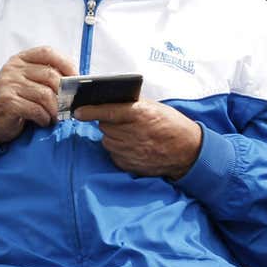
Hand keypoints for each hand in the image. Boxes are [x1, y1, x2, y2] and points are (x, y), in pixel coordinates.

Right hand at [0, 47, 78, 144]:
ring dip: (55, 109)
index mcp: (21, 59)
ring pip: (45, 94)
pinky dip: (44, 117)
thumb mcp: (31, 82)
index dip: (66, 64)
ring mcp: (8, 84)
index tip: (76, 78)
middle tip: (67, 105)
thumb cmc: (18, 100)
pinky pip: (35, 109)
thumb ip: (48, 77)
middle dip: (64, 93)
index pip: (47, 52)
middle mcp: (13, 68)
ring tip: (55, 116)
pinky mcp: (7, 101)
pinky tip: (43, 120)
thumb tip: (76, 81)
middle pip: (50, 75)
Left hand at [74, 100, 203, 178]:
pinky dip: (119, 150)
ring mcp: (130, 151)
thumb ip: (133, 105)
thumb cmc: (172, 126)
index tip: (77, 111)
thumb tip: (110, 102)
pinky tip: (134, 147)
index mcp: (139, 115)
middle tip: (122, 122)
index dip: (90, 111)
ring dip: (114, 136)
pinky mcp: (129, 165)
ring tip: (131, 135)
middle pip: (105, 126)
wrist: (188, 152)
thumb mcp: (155, 108)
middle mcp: (132, 134)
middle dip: (109, 123)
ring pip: (107, 141)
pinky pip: (114, 154)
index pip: (107, 112)